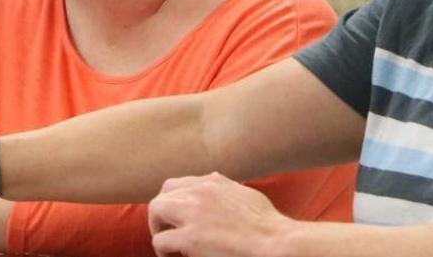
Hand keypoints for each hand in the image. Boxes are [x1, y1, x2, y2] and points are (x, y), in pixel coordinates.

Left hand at [148, 173, 291, 256]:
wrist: (276, 243)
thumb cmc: (268, 227)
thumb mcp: (246, 197)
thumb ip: (227, 193)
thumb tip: (221, 194)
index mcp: (214, 182)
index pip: (181, 184)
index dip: (176, 202)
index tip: (179, 218)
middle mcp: (201, 191)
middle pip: (164, 193)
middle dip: (162, 213)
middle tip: (168, 231)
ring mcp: (194, 213)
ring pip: (155, 210)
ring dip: (158, 228)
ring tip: (167, 245)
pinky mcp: (190, 237)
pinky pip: (160, 240)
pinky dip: (163, 249)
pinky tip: (172, 256)